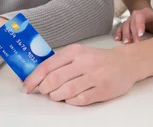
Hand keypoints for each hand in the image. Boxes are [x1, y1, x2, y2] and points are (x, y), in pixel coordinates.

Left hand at [22, 44, 140, 105]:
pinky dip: (71, 101)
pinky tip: (70, 99)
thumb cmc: (97, 59)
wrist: (126, 62)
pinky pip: (80, 99)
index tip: (26, 87)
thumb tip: (37, 75)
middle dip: (44, 88)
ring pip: (67, 90)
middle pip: (55, 79)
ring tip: (56, 95)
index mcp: (74, 51)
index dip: (34, 78)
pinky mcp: (103, 89)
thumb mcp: (78, 53)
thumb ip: (60, 62)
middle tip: (43, 91)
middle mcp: (84, 62)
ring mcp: (95, 76)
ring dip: (57, 96)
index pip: (48, 66)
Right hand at [116, 7, 152, 43]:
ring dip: (125, 34)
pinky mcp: (125, 25)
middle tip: (136, 43)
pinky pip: (120, 28)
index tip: (141, 35)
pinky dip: (118, 33)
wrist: (147, 15)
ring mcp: (129, 19)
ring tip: (126, 43)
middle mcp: (135, 15)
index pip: (140, 16)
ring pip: (125, 25)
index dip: (139, 25)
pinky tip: (117, 39)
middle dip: (133, 33)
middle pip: (132, 22)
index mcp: (146, 13)